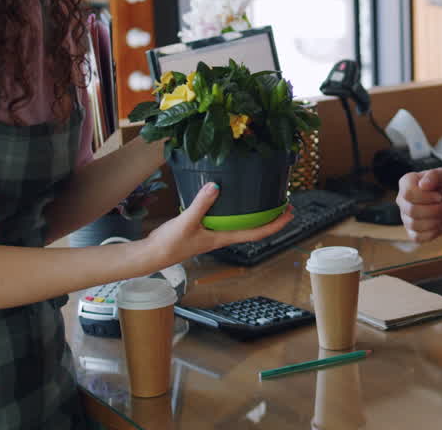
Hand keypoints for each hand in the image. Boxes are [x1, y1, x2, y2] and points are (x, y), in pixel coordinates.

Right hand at [144, 183, 293, 260]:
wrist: (152, 254)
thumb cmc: (169, 244)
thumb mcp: (186, 222)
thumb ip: (201, 204)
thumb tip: (216, 187)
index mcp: (222, 238)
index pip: (255, 233)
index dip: (274, 225)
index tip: (289, 214)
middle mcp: (222, 237)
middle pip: (253, 229)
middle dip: (271, 219)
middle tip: (285, 205)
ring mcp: (213, 233)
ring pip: (240, 224)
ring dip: (255, 215)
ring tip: (265, 201)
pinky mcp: (203, 228)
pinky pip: (226, 219)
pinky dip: (235, 211)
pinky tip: (232, 199)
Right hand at [396, 168, 441, 242]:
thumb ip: (434, 176)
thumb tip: (423, 185)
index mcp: (406, 183)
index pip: (408, 193)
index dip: (426, 197)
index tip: (440, 197)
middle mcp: (402, 200)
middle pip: (411, 210)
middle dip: (433, 210)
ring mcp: (406, 217)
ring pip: (414, 225)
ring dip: (435, 221)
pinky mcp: (412, 232)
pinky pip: (418, 237)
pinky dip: (433, 232)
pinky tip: (441, 224)